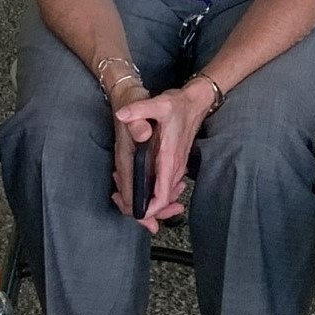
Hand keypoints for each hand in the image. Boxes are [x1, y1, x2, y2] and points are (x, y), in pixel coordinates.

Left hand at [114, 80, 214, 232]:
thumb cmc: (179, 105)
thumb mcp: (159, 103)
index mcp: (169, 160)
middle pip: (163, 201)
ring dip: (146, 199)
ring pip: (164, 195)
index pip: (163, 195)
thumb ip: (139, 110)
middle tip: (118, 198)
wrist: (196, 102)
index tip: (133, 212)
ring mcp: (176, 167)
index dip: (149, 209)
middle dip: (142, 207)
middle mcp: (174, 167)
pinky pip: (165, 186)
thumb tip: (122, 115)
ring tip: (122, 191)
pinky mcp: (175, 163)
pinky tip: (137, 181)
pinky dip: (152, 191)